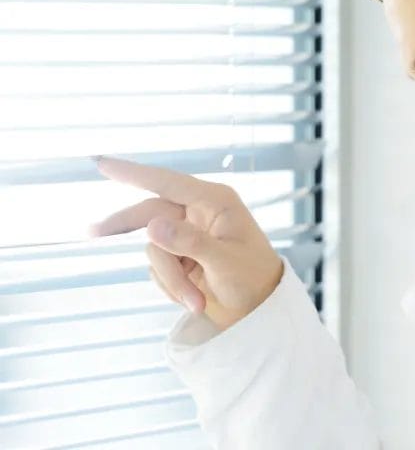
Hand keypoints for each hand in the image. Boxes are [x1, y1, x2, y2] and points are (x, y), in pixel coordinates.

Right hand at [88, 158, 283, 330]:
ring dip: (172, 280)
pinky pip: (158, 269)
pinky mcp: (180, 257)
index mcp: (215, 202)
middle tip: (91, 232)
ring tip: (197, 303)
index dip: (133, 172)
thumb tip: (152, 226)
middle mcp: (199, 213)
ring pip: (154, 250)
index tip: (101, 163)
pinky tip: (195, 299)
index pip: (168, 182)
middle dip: (124, 226)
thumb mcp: (226, 262)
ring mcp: (187, 236)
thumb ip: (190, 243)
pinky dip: (173, 287)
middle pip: (148, 212)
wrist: (261, 312)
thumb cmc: (254, 280)